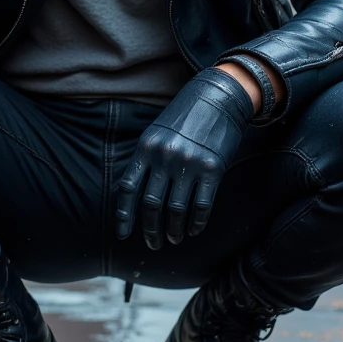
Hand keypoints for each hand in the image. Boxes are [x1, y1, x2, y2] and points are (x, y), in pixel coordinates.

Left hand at [115, 67, 253, 249]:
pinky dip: (196, 223)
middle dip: (150, 230)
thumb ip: (146, 160)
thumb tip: (135, 195)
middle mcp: (165, 157)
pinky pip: (201, 206)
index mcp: (146, 147)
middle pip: (151, 204)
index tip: (123, 235)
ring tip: (173, 239)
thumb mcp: (157, 132)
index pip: (128, 188)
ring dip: (173, 230)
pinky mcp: (212, 169)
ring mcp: (189, 164)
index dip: (124, 215)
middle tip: (153, 244)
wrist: (218, 97)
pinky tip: (193, 230)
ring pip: (176, 210)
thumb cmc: (185, 117)